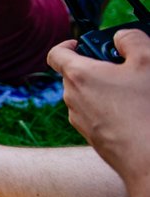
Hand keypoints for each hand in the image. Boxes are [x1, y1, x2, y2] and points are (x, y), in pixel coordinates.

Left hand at [47, 29, 149, 183]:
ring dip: (104, 89)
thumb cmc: (146, 109)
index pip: (56, 53)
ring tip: (133, 92)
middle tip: (124, 68)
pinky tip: (133, 113)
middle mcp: (72, 98)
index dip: (68, 44)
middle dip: (96, 67)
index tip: (82, 43)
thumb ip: (130, 39)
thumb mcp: (147, 61)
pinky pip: (95, 115)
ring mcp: (80, 120)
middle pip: (75, 74)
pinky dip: (109, 109)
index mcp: (78, 75)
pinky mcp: (92, 137)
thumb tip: (121, 37)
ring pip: (86, 96)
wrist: (148, 159)